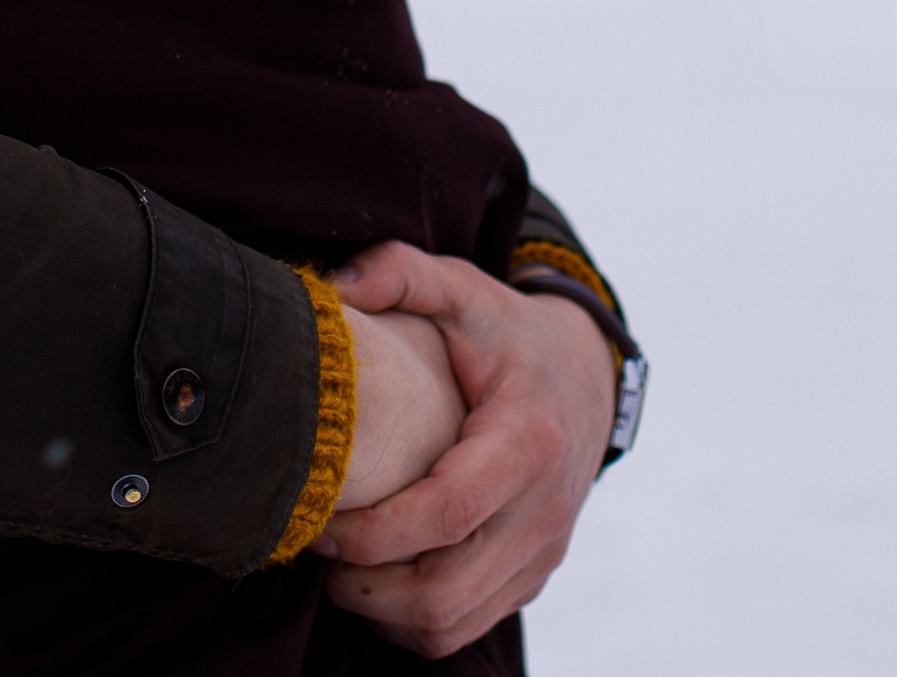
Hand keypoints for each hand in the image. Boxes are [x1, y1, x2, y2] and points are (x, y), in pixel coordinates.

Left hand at [315, 241, 614, 657]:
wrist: (584, 373)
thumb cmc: (505, 332)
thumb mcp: (461, 287)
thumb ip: (400, 270)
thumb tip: (338, 284)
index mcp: (526, 441)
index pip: (448, 513)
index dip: (374, 532)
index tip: (318, 519)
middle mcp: (543, 510)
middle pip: (445, 589)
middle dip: (364, 584)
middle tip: (312, 547)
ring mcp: (541, 550)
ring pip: (452, 622)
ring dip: (380, 610)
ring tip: (333, 568)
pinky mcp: (532, 573)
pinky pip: (467, 625)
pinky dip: (410, 620)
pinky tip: (371, 578)